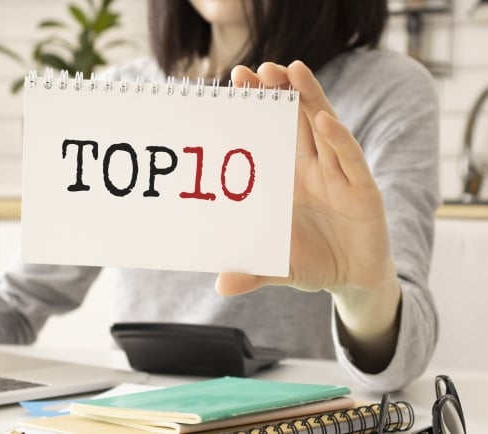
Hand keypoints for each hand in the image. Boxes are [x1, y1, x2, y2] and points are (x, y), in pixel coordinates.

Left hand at [217, 61, 400, 369]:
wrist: (354, 280)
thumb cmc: (313, 264)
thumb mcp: (279, 268)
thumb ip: (253, 272)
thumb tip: (220, 284)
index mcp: (289, 180)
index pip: (270, 135)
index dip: (257, 108)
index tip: (235, 82)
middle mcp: (313, 171)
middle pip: (295, 122)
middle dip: (279, 93)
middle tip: (258, 68)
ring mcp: (339, 176)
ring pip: (324, 130)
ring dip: (309, 99)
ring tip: (292, 70)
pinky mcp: (363, 190)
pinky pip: (350, 160)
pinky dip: (339, 140)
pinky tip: (324, 121)